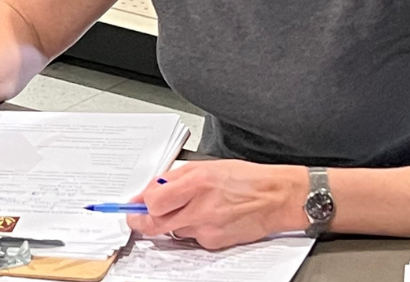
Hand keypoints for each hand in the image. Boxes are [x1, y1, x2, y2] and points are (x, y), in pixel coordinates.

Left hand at [126, 161, 307, 249]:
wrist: (275, 198)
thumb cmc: (245, 179)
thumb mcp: (206, 166)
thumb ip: (174, 178)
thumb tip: (150, 190)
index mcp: (196, 183)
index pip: (153, 201)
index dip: (139, 204)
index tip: (134, 204)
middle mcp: (199, 208)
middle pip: (155, 224)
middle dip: (141, 222)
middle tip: (136, 218)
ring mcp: (207, 228)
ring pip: (173, 230)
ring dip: (172, 221)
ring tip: (190, 207)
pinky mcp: (214, 242)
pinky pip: (193, 238)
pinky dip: (193, 228)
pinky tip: (208, 216)